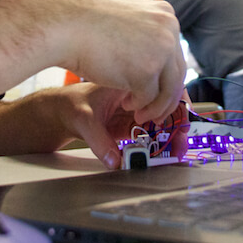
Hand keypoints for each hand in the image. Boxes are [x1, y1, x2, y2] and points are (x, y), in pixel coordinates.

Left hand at [55, 84, 189, 169]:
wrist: (62, 111)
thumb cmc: (72, 105)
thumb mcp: (84, 121)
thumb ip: (100, 141)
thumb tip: (115, 161)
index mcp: (130, 82)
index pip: (162, 87)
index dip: (175, 105)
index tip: (178, 125)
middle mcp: (138, 93)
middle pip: (169, 103)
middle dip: (179, 124)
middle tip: (180, 145)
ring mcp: (137, 107)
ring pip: (164, 118)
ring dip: (172, 134)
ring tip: (175, 153)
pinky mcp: (133, 122)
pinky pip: (153, 130)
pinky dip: (160, 141)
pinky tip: (163, 153)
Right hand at [57, 0, 185, 124]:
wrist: (66, 27)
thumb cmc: (89, 25)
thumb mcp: (129, 21)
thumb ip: (148, 36)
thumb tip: (162, 61)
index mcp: (166, 15)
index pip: (175, 54)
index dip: (168, 77)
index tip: (161, 92)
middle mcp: (169, 31)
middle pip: (176, 73)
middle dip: (166, 98)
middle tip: (155, 112)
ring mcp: (160, 52)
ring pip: (167, 90)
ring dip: (154, 106)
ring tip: (139, 113)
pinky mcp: (146, 72)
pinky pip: (148, 98)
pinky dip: (137, 105)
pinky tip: (124, 103)